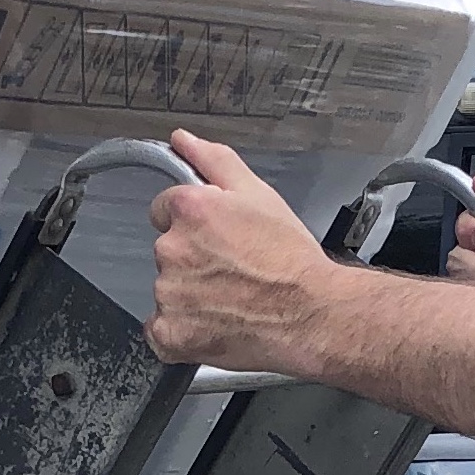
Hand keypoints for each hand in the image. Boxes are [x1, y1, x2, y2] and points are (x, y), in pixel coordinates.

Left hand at [146, 130, 353, 373]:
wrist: (311, 314)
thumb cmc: (290, 260)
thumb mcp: (259, 194)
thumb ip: (213, 161)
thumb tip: (182, 141)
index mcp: (190, 210)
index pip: (164, 209)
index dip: (194, 224)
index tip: (217, 240)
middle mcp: (172, 250)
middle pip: (167, 250)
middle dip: (193, 259)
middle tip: (233, 271)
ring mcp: (169, 294)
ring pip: (167, 290)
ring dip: (189, 295)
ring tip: (231, 300)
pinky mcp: (171, 333)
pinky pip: (163, 330)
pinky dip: (182, 331)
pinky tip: (214, 325)